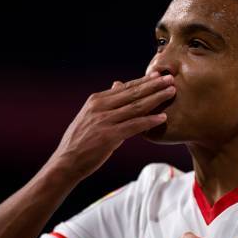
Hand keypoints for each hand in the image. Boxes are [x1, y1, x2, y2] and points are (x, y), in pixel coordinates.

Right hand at [47, 72, 174, 180]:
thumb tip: (118, 84)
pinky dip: (149, 121)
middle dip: (154, 85)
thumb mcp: (90, 116)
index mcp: (96, 100)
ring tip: (171, 93)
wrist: (66, 162)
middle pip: (133, 93)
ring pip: (136, 107)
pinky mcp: (109, 136)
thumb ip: (106, 102)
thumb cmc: (80, 141)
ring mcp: (104, 121)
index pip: (125, 88)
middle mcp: (100, 107)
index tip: (158, 75)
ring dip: (156, 98)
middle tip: (170, 79)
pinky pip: (134, 126)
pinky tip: (162, 117)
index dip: (143, 81)